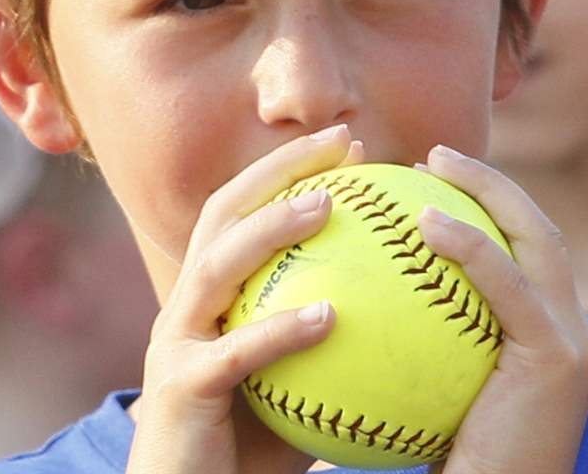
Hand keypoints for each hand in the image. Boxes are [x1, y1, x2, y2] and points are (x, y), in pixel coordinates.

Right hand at [127, 124, 363, 473]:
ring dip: (272, 228)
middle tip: (342, 144)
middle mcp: (186, 306)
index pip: (246, 212)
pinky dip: (280, 330)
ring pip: (217, 265)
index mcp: (212, 297)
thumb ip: (332, 340)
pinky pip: (235, 353)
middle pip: (223, 213)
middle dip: (279, 169)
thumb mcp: (296, 381)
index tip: (353, 146)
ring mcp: (175, 343)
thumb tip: (411, 309)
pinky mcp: (180, 388)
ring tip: (328, 205)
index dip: (292, 170)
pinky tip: (331, 316)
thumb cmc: (249, 447)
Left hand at [417, 146, 587, 473]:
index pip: (525, 254)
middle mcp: (573, 333)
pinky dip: (473, 246)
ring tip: (431, 164)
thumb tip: (358, 302)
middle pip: (540, 230)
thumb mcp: (435, 396)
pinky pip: (509, 285)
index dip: (487, 206)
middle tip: (433, 154)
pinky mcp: (560, 360)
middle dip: (493, 183)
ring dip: (487, 192)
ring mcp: (573, 345)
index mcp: (548, 339)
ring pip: (537, 240)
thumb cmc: (450, 467)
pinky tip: (426, 222)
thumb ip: (424, 345)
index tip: (431, 179)